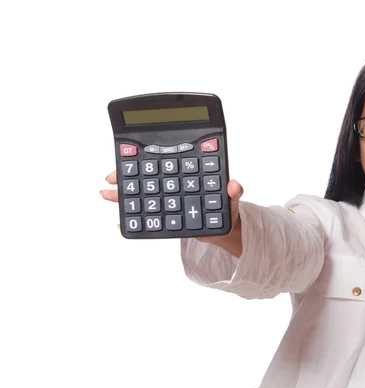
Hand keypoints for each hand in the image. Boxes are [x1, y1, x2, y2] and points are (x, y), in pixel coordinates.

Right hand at [99, 170, 244, 256]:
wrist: (225, 231)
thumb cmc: (227, 208)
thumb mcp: (232, 199)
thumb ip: (234, 192)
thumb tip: (234, 185)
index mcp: (188, 174)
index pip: (163, 160)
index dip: (146, 158)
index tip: (129, 156)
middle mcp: (175, 185)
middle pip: (147, 175)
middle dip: (126, 175)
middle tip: (110, 177)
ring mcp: (169, 201)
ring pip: (142, 194)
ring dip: (123, 194)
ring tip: (107, 194)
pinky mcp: (167, 217)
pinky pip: (147, 217)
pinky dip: (132, 219)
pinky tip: (119, 221)